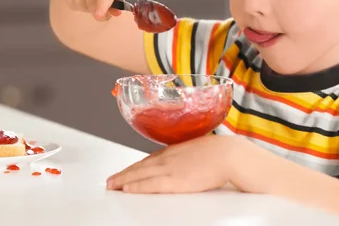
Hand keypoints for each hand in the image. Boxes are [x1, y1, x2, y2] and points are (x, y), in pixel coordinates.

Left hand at [106, 135, 241, 193]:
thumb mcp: (198, 150)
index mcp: (174, 151)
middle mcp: (168, 158)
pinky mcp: (174, 180)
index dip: (135, 167)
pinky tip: (127, 189)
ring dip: (124, 180)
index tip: (125, 172)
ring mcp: (170, 169)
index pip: (149, 160)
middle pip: (140, 167)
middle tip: (110, 181)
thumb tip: (187, 162)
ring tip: (112, 186)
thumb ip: (188, 156)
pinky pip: (150, 185)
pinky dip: (137, 186)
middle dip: (124, 174)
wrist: (228, 154)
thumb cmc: (220, 153)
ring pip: (140, 175)